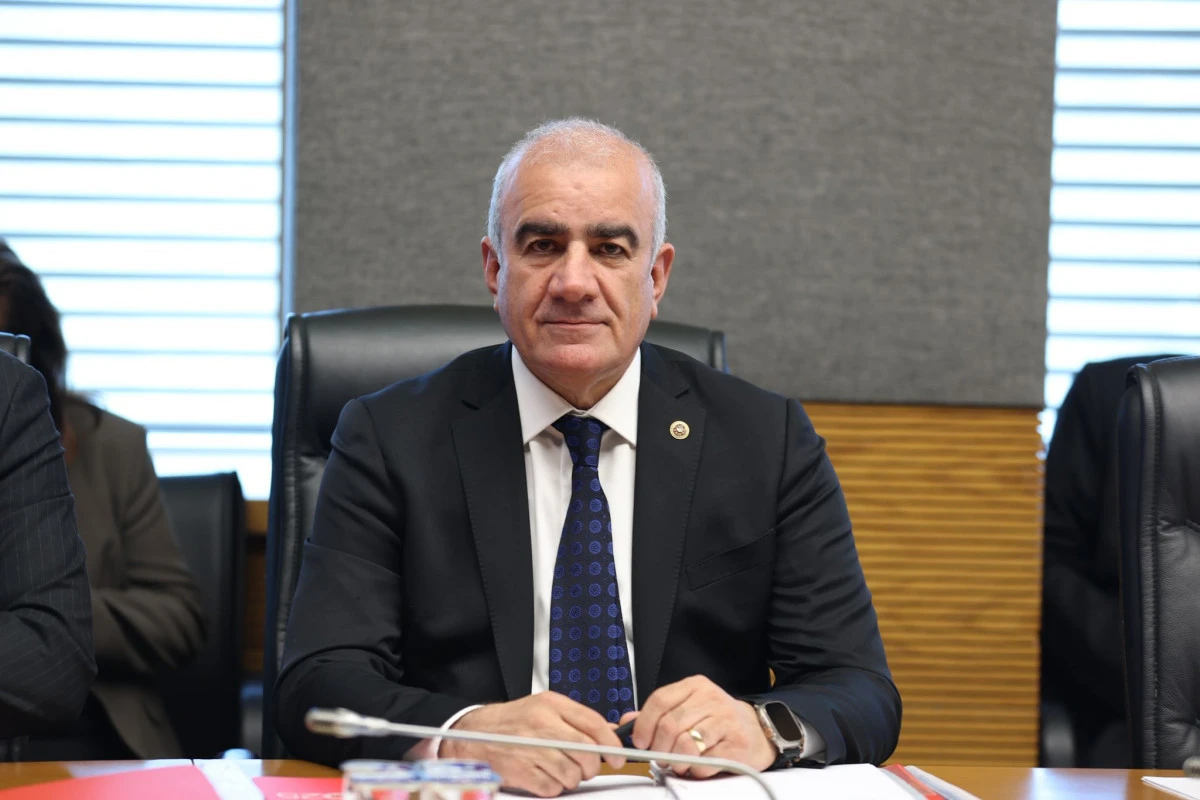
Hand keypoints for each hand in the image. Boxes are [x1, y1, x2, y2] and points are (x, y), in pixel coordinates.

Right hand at [443, 692, 625, 796]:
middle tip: (587, 767)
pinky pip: (553, 788)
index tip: (617, 755)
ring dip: (572, 777)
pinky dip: (553, 786)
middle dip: (593, 765)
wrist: (475, 735)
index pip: (593, 724)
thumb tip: (610, 734)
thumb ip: (577, 719)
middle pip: (586, 752)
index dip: (611, 743)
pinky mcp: (522, 772)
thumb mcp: (545, 708)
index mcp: (551, 705)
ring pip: (573, 774)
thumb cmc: (514, 722)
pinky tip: (544, 775)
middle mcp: (542, 725)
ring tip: (560, 769)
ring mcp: (531, 749)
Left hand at [620, 675, 776, 778]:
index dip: (643, 724)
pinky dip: (696, 770)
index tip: (640, 742)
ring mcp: (726, 720)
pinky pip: (705, 762)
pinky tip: (698, 767)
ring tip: (679, 764)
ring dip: (677, 761)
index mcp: (695, 686)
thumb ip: (658, 714)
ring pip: (686, 744)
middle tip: (660, 757)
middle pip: (670, 725)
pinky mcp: (737, 744)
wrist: (758, 729)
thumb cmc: (718, 720)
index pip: (660, 700)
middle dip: (659, 748)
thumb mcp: (688, 707)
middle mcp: (711, 699)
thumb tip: (626, 722)